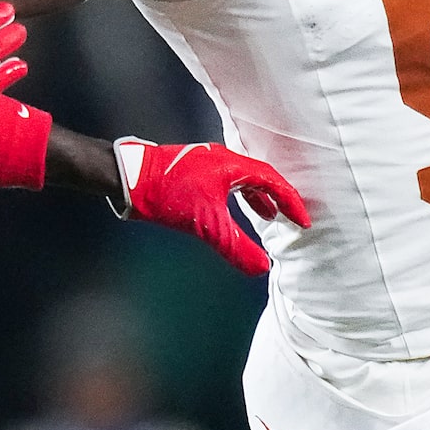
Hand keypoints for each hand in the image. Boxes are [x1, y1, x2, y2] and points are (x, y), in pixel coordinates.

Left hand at [113, 138, 308, 275]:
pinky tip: (232, 213)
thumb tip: (262, 268)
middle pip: (262, 176)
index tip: (303, 222)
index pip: (273, 182)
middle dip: (279, 198)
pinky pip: (226, 184)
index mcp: (232, 165)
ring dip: (258, 198)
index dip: (292, 202)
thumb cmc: (166, 193)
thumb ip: (236, 246)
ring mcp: (206, 164)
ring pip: (243, 180)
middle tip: (292, 218)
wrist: (126, 177)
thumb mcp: (206, 225)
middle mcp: (222, 160)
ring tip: (269, 216)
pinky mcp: (192, 173)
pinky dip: (237, 198)